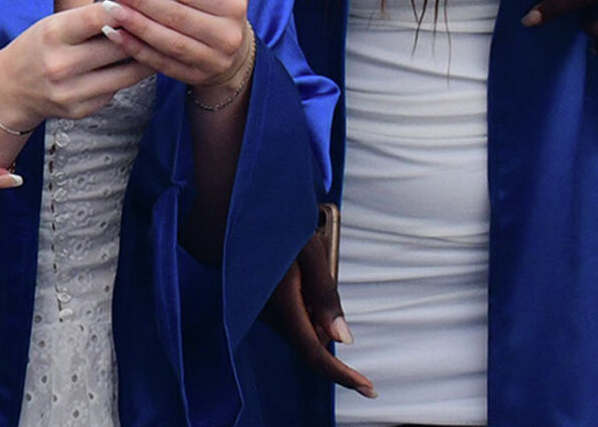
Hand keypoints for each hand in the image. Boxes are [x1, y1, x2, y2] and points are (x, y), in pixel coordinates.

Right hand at [0, 3, 153, 129]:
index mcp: (52, 34)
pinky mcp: (83, 110)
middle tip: (164, 21)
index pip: (95, 17)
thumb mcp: (54, 24)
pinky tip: (136, 64)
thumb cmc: (38, 47)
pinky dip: (129, 75)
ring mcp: (72, 91)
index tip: (142, 0)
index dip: (122, 7)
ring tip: (161, 43)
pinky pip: (118, 89)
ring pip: (127, 72)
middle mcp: (61, 65)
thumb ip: (89, 18)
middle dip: (143, 32)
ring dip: (147, 57)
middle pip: (117, 46)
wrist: (12, 89)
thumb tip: (132, 6)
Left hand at [92, 0, 253, 91]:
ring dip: (132, 23)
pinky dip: (134, 48)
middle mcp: (227, 34)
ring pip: (165, 40)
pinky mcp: (194, 76)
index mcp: (233, 4)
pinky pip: (159, 62)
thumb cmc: (223, 8)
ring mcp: (211, 59)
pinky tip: (114, 33)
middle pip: (173, 15)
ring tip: (107, 7)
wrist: (234, 55)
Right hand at [267, 232, 375, 396]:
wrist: (229, 209)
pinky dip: (298, 301)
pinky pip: (285, 313)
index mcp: (282, 304)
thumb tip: (343, 338)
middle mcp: (266, 314)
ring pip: (298, 324)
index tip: (368, 388)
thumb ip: (326, 295)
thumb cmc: (270, 222)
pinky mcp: (254, 303)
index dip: (343, 375)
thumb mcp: (308, 250)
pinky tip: (293, 269)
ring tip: (302, 263)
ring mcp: (257, 310)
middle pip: (310, 339)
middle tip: (322, 273)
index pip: (316, 353)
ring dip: (311, 306)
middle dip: (326, 321)